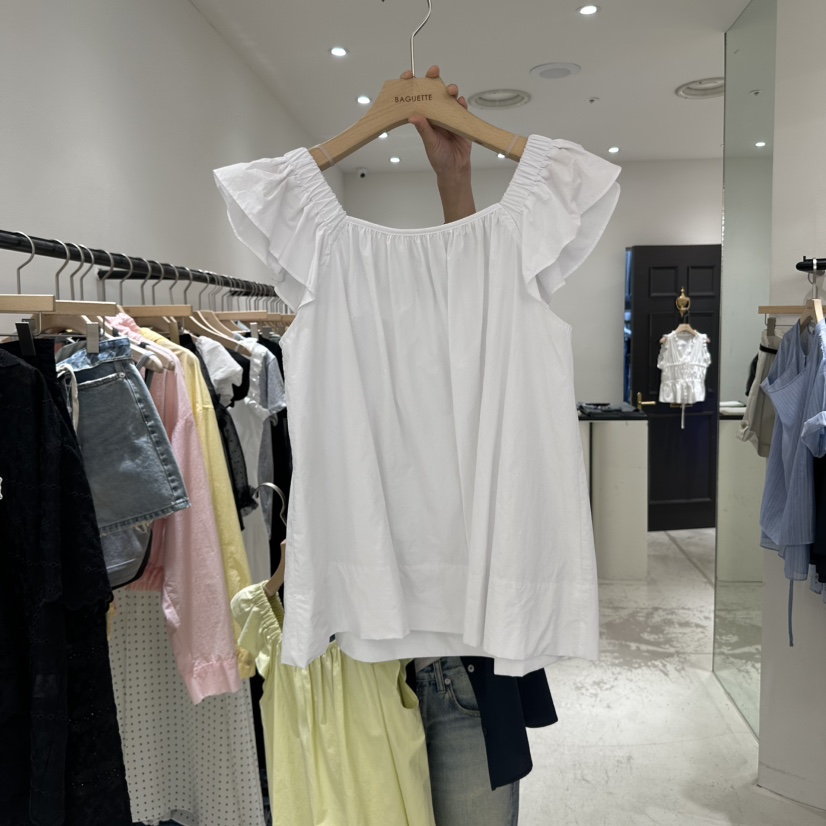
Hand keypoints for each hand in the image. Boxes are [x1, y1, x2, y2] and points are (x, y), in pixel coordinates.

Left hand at [402, 65, 475, 221]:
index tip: (409, 74)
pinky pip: (461, 108)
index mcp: (424, 117)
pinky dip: (461, 103)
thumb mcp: (429, 143)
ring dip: (450, 90)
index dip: (412, 84)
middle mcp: (435, 114)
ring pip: (448, 97)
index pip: (416, 97)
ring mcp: (448, 116)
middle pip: (433, 91)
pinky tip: (460, 102)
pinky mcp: (460, 120)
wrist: (455, 169)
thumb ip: (423, 129)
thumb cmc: (439, 158)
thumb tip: (413, 117)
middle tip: (434, 71)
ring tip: (450, 91)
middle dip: (433, 78)